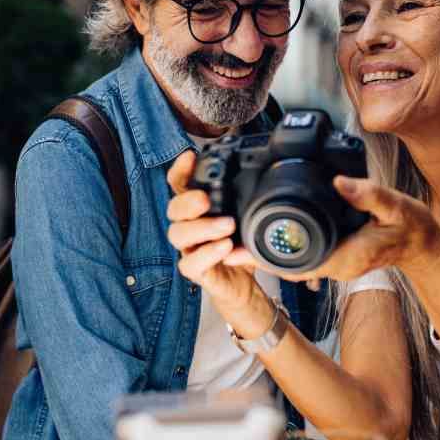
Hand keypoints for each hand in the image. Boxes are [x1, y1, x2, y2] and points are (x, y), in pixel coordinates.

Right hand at [166, 150, 274, 338]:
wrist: (241, 284)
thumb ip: (249, 199)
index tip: (190, 156)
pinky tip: (225, 247)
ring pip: (178, 234)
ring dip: (202, 228)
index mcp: (197, 209)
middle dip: (187, 201)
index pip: (179, 184)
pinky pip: (190, 263)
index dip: (180, 169)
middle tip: (206, 198)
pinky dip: (207, 254)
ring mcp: (189, 249)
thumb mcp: (247, 217)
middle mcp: (188, 226)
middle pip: (173, 208)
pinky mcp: (195, 271)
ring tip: (227, 225)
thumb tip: (267, 173)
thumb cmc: (240, 246)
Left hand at [225, 175, 439, 282]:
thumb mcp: (395, 205)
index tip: (239, 248)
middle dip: (256, 256)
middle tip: (225, 240)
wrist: (424, 244)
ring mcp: (333, 265)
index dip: (265, 258)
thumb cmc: (411, 227)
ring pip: (291, 264)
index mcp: (344, 257)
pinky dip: (282, 249)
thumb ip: (368, 194)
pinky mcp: (333, 258)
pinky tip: (267, 234)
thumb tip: (340, 181)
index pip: (296, 263)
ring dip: (266, 253)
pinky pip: (301, 257)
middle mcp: (335, 266)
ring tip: (236, 237)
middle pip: (286, 266)